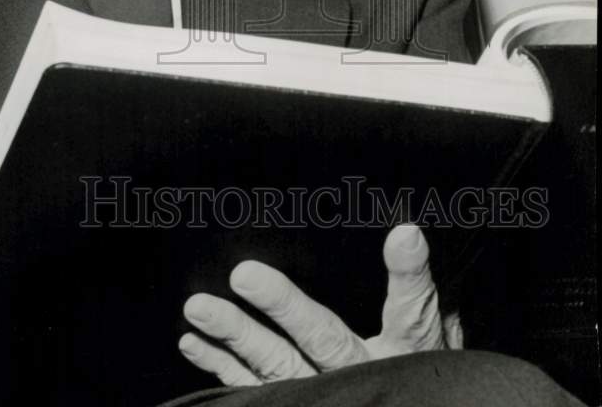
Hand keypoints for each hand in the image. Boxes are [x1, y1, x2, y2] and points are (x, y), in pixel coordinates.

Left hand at [178, 223, 462, 386]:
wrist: (399, 406)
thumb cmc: (413, 370)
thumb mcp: (429, 335)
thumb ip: (415, 290)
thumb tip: (408, 232)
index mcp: (402, 352)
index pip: (410, 311)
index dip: (407, 274)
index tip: (403, 234)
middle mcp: (361, 376)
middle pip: (323, 340)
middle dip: (283, 307)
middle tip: (244, 274)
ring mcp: (324, 396)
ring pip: (277, 366)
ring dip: (236, 335)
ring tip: (199, 308)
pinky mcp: (292, 406)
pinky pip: (252, 390)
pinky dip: (220, 367)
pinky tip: (193, 343)